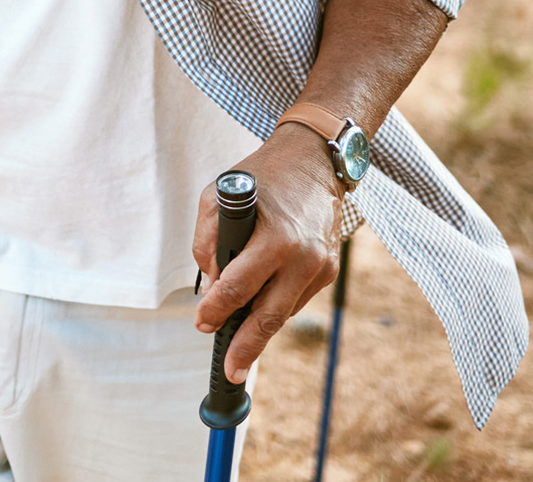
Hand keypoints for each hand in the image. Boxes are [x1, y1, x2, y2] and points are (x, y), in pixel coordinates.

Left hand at [192, 128, 343, 381]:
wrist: (314, 161)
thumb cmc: (261, 177)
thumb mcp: (216, 196)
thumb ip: (207, 243)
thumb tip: (213, 285)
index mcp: (274, 238)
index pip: (238, 288)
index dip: (216, 311)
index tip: (202, 324)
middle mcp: (303, 257)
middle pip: (269, 316)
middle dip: (245, 347)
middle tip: (230, 370)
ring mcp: (321, 266)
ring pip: (285, 312)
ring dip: (260, 330)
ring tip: (240, 348)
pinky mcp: (330, 269)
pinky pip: (297, 298)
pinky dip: (276, 304)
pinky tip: (261, 306)